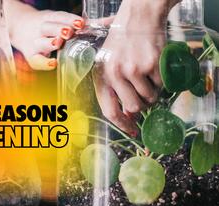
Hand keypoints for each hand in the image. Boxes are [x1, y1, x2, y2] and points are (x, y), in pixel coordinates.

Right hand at [6, 1, 83, 70]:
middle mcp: (40, 29)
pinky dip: (44, 64)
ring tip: (58, 43)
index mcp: (49, 18)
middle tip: (68, 32)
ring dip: (49, 43)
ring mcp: (35, 43)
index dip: (69, 19)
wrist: (19, 27)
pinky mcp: (31, 56)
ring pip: (40, 42)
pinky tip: (53, 64)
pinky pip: (36, 61)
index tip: (80, 23)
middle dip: (58, 29)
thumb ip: (78, 23)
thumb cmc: (47, 26)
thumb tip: (109, 21)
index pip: (59, 17)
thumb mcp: (58, 19)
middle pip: (48, 27)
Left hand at [93, 0, 175, 135]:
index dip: (122, 124)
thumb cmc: (122, 41)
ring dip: (152, 92)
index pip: (109, 110)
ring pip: (149, 98)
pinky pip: (161, 86)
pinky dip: (161, 81)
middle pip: (133, 108)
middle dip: (141, 105)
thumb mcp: (109, 64)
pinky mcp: (151, 65)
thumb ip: (114, 88)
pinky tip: (153, 66)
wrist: (138, 17)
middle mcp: (114, 74)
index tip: (133, 131)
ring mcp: (133, 69)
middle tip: (143, 93)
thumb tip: (127, 114)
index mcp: (101, 75)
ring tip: (147, 75)